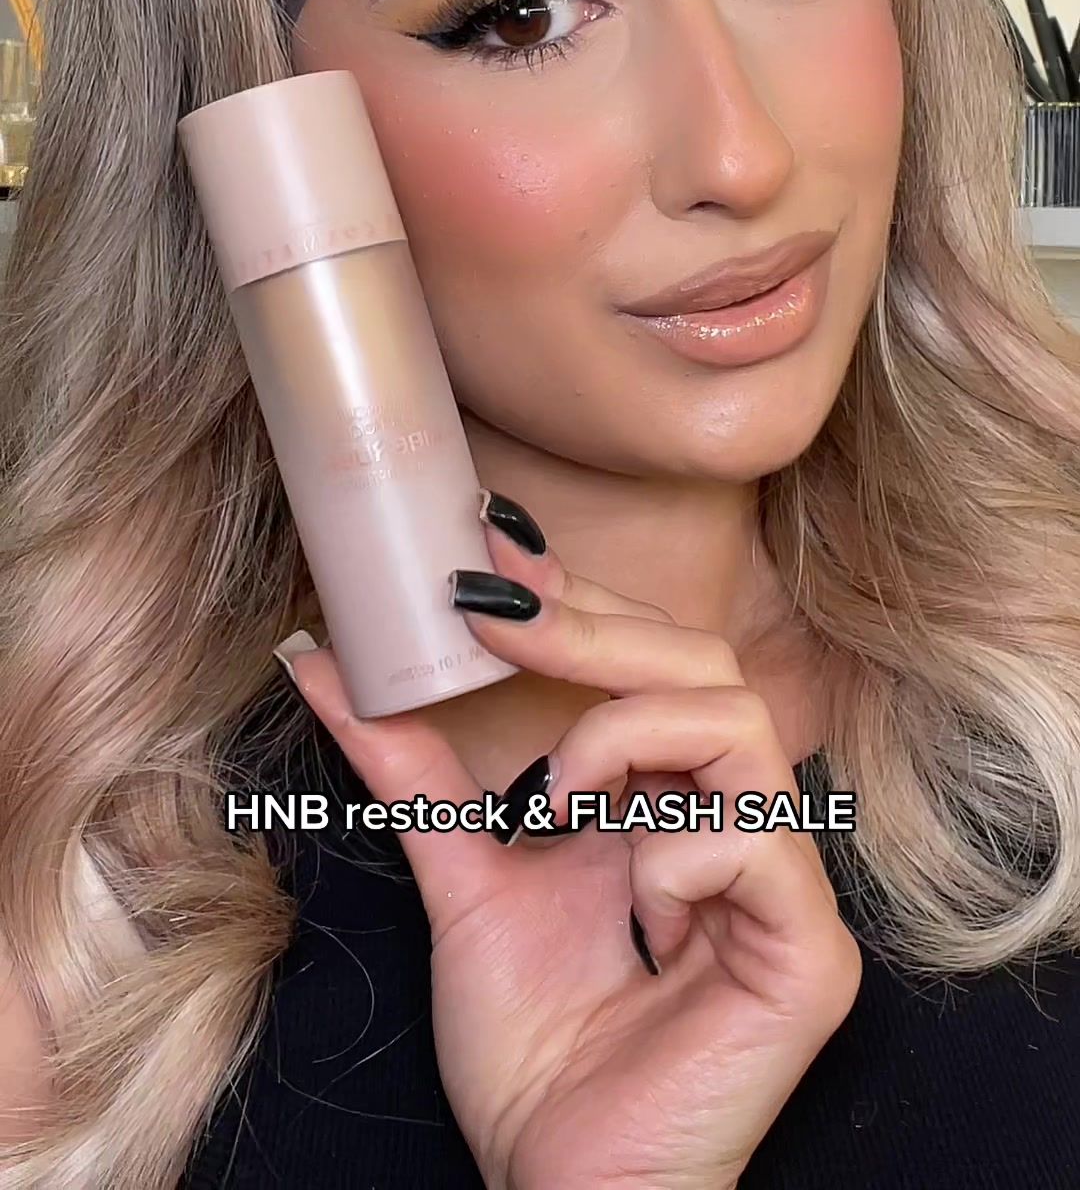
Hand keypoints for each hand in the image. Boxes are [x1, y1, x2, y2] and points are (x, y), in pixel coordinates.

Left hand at [285, 509, 860, 1189]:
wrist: (558, 1184)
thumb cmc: (533, 1048)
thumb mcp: (463, 879)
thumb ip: (411, 774)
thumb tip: (322, 662)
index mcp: (669, 802)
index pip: (655, 659)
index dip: (581, 601)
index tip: (488, 554)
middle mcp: (738, 825)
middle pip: (705, 662)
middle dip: (592, 631)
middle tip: (497, 618)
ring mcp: (781, 887)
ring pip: (737, 723)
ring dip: (622, 741)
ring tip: (557, 806)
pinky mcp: (809, 954)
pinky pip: (751, 840)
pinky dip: (669, 860)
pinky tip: (636, 923)